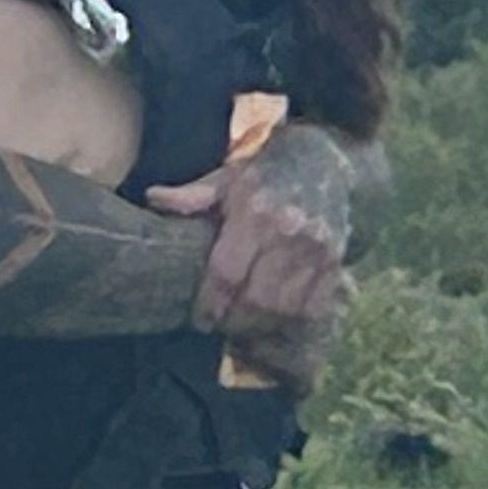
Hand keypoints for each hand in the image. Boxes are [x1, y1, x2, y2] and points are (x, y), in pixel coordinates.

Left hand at [149, 126, 354, 381]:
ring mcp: (317, 250)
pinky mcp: (335, 262)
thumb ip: (192, 196)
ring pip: (285, 310)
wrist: (326, 159)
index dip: (210, 305)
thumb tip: (152, 199)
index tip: (199, 320)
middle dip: (234, 321)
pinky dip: (291, 322)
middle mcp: (289, 232)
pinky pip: (312, 308)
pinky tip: (273, 323)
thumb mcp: (226, 177)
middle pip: (257, 300)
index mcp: (255, 211)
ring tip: (243, 329)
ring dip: (261, 328)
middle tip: (219, 326)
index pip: (227, 273)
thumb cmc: (265, 173)